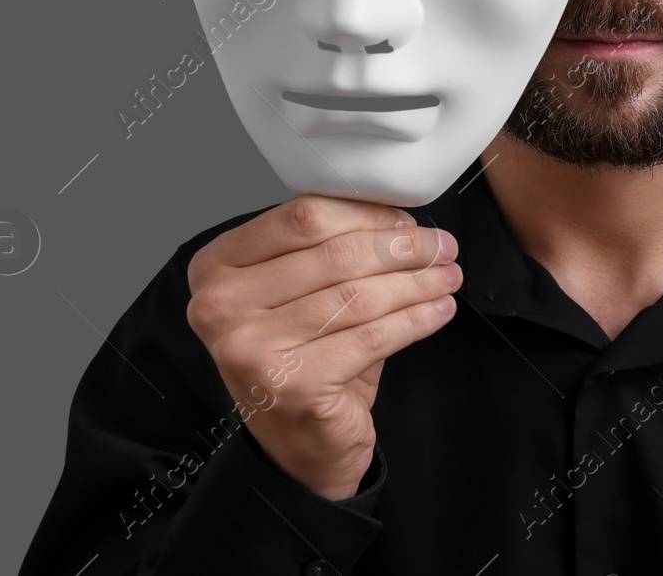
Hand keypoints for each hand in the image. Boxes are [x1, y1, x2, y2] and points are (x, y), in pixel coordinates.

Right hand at [185, 194, 460, 498]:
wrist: (296, 448)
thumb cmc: (301, 360)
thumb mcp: (300, 293)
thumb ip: (328, 250)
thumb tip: (400, 221)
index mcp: (216, 266)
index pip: (302, 217)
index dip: (366, 214)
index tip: (407, 221)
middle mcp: (220, 306)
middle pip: (336, 253)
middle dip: (402, 247)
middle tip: (441, 247)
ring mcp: (250, 348)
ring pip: (358, 295)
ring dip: (416, 282)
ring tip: (446, 276)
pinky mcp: (290, 385)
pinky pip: (372, 337)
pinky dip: (415, 319)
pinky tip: (437, 310)